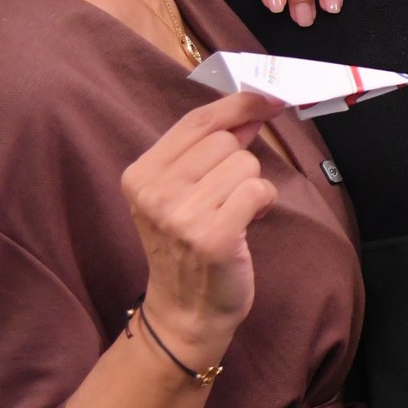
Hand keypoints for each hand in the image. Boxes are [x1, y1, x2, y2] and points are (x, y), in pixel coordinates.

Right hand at [121, 91, 283, 363]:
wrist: (185, 310)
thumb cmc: (189, 246)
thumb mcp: (181, 192)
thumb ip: (209, 149)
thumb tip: (252, 107)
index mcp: (140, 175)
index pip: (196, 121)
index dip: (238, 105)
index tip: (268, 97)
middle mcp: (153, 192)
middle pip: (225, 141)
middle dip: (240, 164)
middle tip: (228, 197)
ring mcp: (180, 215)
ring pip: (245, 165)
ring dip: (251, 187)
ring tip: (232, 215)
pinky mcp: (212, 236)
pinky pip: (258, 190)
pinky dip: (262, 203)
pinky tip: (246, 224)